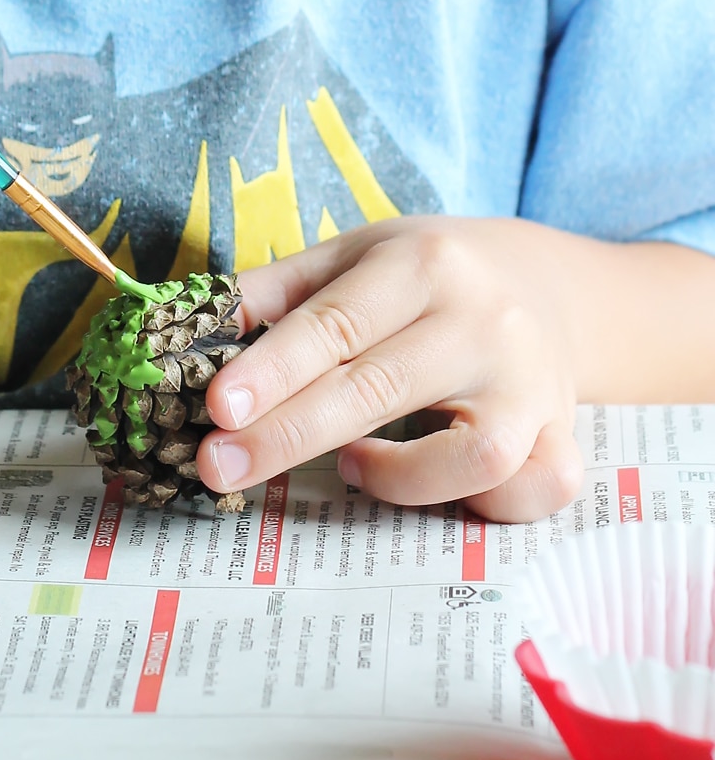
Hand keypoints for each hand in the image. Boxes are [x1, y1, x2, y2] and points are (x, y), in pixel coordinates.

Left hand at [198, 217, 587, 521]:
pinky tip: (432, 485)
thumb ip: (280, 288)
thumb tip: (197, 327)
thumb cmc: (428, 273)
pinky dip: (481, 506)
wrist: (546, 282)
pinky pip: (534, 491)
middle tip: (217, 465)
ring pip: (474, 457)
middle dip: (289, 434)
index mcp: (422, 266)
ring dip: (398, 480)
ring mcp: (531, 386)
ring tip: (352, 462)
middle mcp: (483, 323)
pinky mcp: (562, 436)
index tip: (216, 405)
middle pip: (381, 389)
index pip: (337, 322)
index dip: (274, 368)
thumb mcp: (356, 253)